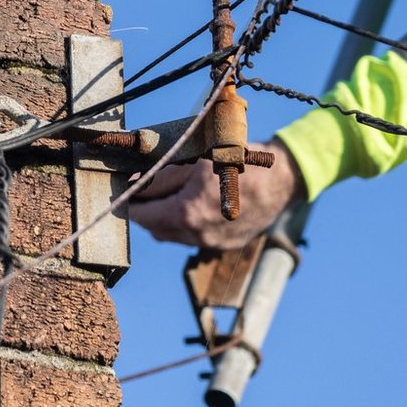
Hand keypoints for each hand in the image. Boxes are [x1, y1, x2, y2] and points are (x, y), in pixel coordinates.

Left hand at [126, 140, 305, 250]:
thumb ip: (162, 177)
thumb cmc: (239, 162)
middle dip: (147, 212)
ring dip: (167, 221)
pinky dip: (189, 226)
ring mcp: (213, 243)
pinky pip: (196, 239)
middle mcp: (197, 235)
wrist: (281, 179)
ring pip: (175, 237)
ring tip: (171, 198)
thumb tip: (136, 185)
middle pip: (157, 230)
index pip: (142, 216)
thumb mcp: (195, 162)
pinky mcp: (226, 245)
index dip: (130, 203)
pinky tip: (196, 207)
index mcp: (186, 213)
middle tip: (145, 193)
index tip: (125, 193)